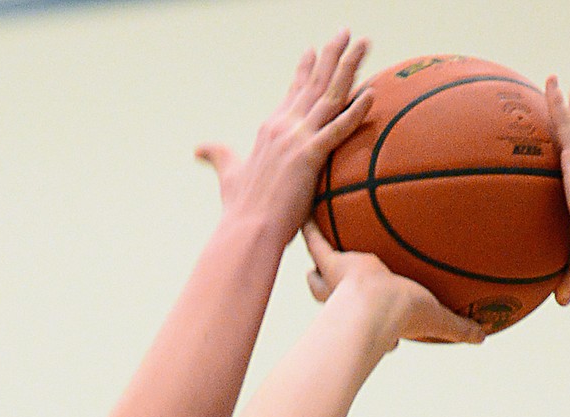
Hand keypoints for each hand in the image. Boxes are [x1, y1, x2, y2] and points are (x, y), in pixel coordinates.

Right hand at [196, 32, 374, 247]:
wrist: (246, 230)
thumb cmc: (239, 210)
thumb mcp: (228, 175)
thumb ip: (218, 156)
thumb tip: (198, 148)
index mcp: (269, 129)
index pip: (291, 93)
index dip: (304, 70)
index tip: (313, 50)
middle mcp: (283, 127)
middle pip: (314, 84)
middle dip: (332, 55)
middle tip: (348, 32)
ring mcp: (296, 139)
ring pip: (329, 96)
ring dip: (348, 67)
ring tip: (364, 44)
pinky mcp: (309, 157)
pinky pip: (338, 129)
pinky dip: (355, 111)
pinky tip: (371, 93)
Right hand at [303, 222, 485, 345]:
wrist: (375, 305)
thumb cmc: (403, 316)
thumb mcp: (436, 320)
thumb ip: (459, 327)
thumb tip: (484, 337)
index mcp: (376, 316)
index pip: (376, 325)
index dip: (383, 334)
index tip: (392, 341)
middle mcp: (351, 301)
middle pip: (337, 298)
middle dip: (334, 293)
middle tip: (337, 282)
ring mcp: (338, 282)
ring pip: (320, 276)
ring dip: (321, 264)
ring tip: (320, 246)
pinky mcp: (331, 263)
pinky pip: (316, 242)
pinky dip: (310, 228)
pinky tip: (306, 211)